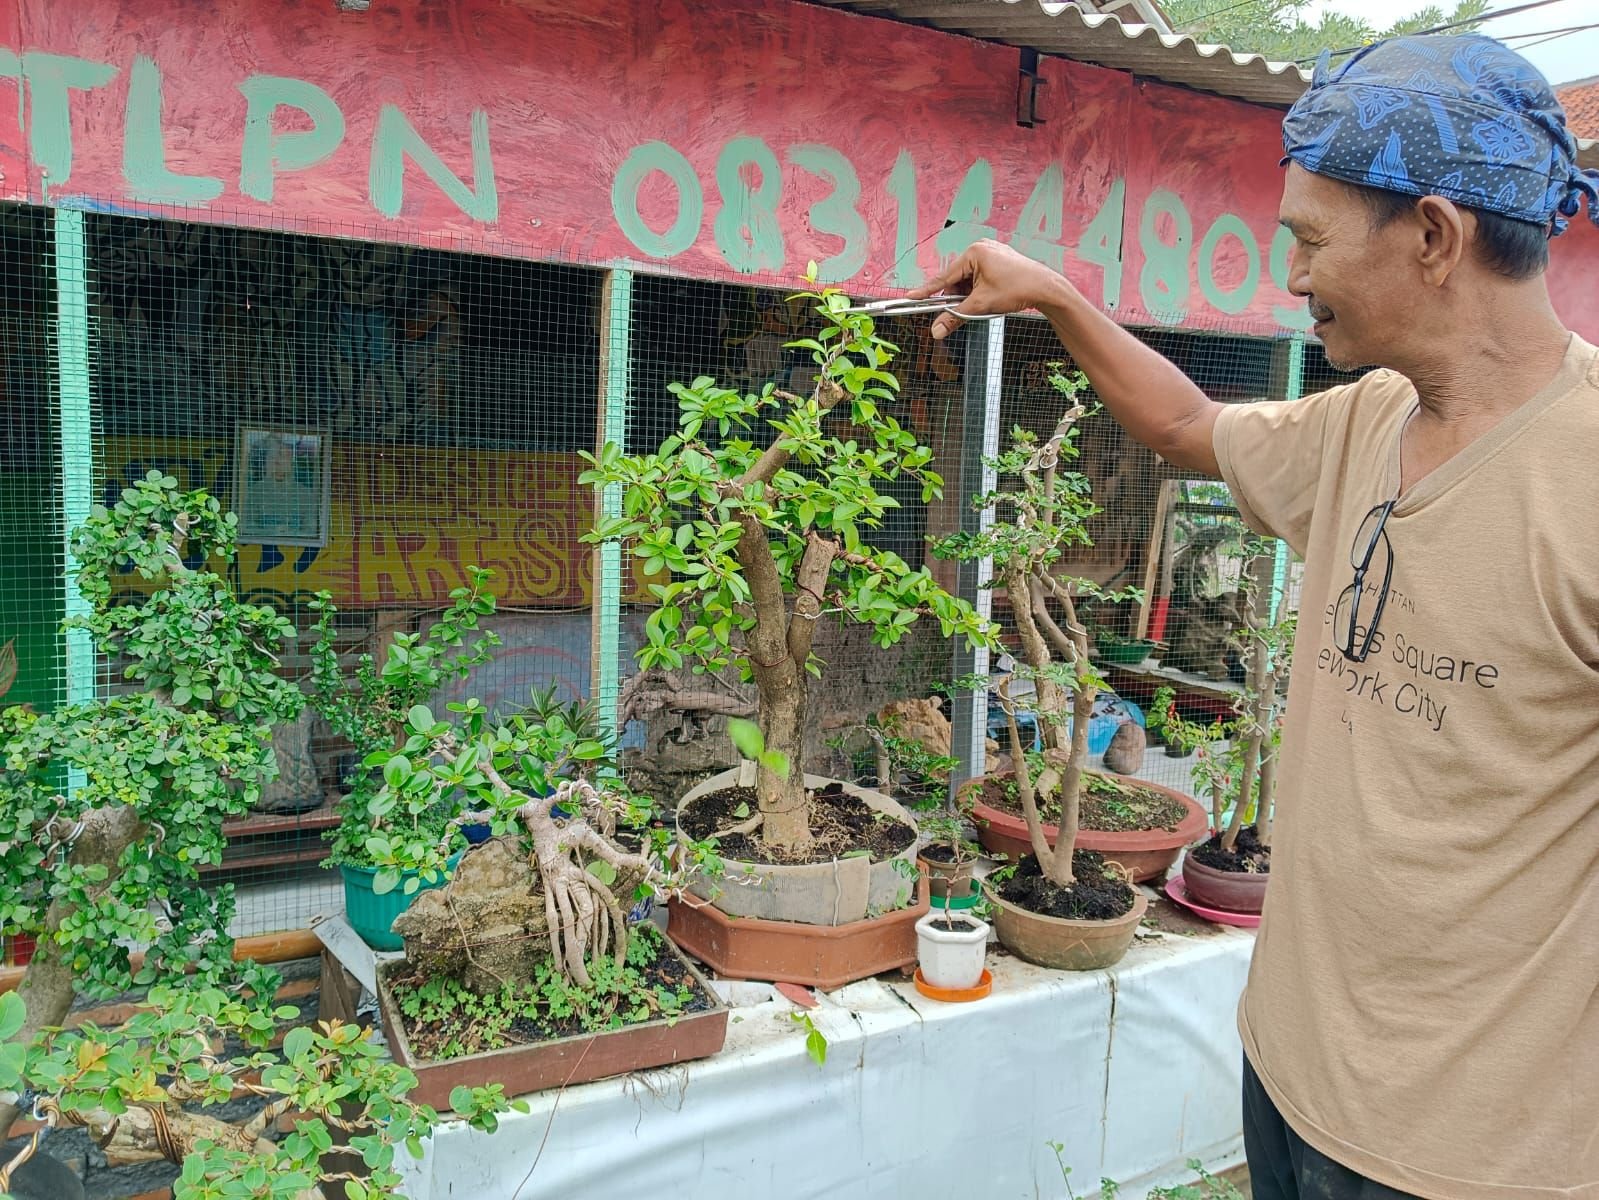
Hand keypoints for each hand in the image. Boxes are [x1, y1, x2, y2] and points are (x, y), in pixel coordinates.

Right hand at [907, 239, 1071, 338]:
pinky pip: (979, 276)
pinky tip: (988, 297)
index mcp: (974, 253)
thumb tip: (937, 330)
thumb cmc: (1017, 289)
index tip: (910, 298)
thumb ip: (955, 317)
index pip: (943, 276)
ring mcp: (990, 252)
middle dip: (958, 296)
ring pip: (968, 279)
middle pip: (956, 278)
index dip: (926, 291)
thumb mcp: (981, 305)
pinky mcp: (998, 259)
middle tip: (964, 310)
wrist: (1045, 288)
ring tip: (983, 303)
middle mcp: (980, 248)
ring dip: (969, 294)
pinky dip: (978, 289)